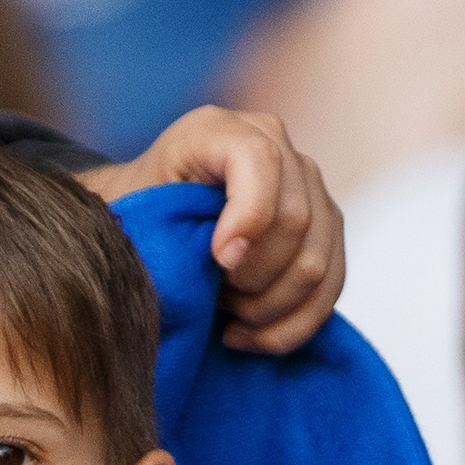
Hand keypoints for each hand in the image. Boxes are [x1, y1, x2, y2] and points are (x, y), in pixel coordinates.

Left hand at [79, 106, 344, 353]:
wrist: (148, 228)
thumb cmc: (135, 222)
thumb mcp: (134, 213)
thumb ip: (172, 224)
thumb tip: (230, 256)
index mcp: (217, 129)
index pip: (261, 161)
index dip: (249, 217)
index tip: (219, 261)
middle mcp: (271, 143)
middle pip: (295, 220)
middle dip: (251, 276)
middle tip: (211, 294)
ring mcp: (306, 183)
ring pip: (315, 263)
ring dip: (266, 306)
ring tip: (224, 311)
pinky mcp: (325, 227)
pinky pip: (329, 289)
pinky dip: (289, 327)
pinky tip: (245, 335)